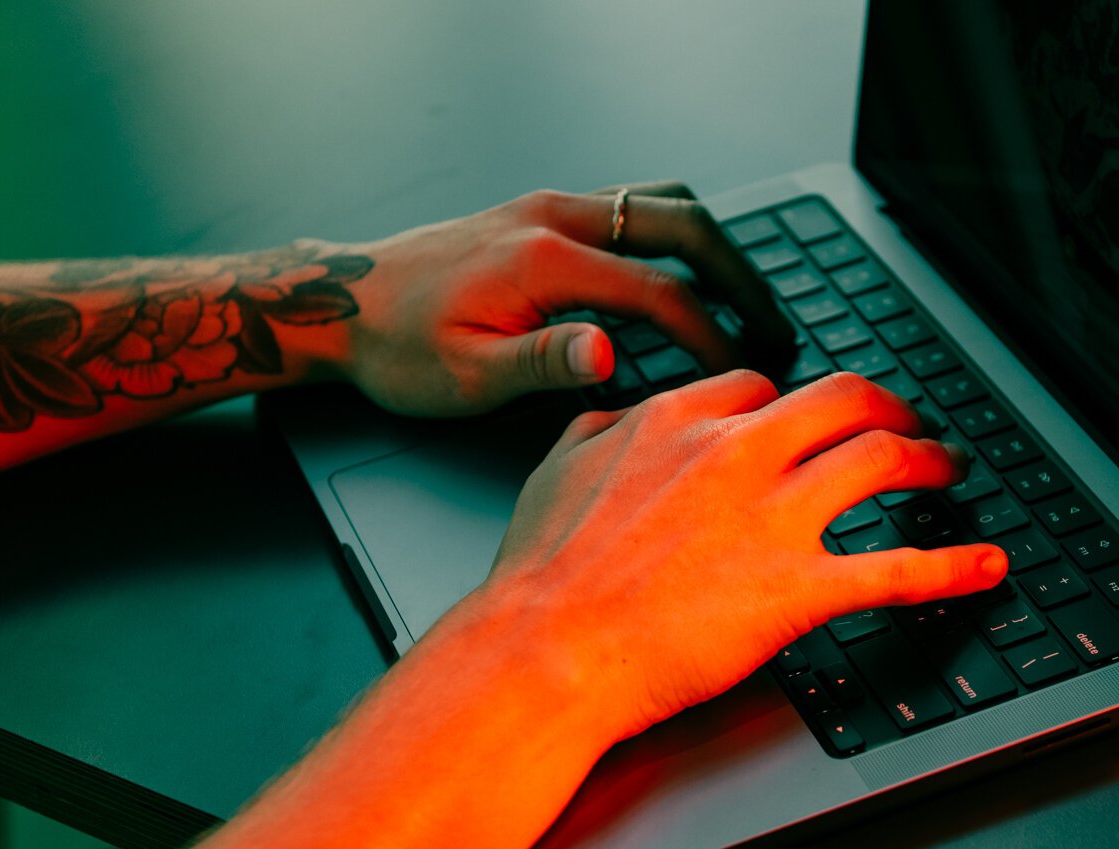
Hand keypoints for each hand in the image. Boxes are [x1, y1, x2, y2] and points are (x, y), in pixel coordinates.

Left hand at [339, 181, 793, 415]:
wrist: (342, 302)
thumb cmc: (400, 347)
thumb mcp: (466, 375)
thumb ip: (543, 362)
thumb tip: (610, 354)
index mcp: (543, 261)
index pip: (660, 293)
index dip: (713, 336)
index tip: (742, 373)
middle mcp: (556, 217)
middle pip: (683, 227)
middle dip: (741, 278)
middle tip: (777, 326)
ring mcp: (552, 206)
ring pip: (664, 203)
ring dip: (716, 248)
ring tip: (747, 300)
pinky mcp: (545, 211)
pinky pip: (635, 206)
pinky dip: (678, 236)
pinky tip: (690, 274)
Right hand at [461, 369, 1009, 746]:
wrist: (545, 649)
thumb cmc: (543, 576)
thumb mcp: (554, 473)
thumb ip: (592, 432)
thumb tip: (608, 416)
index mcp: (678, 421)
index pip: (760, 385)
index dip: (794, 404)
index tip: (808, 422)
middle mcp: (735, 451)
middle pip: (841, 399)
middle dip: (885, 406)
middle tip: (905, 423)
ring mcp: (772, 516)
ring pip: (880, 458)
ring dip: (928, 458)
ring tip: (948, 469)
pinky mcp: (797, 587)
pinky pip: (895, 568)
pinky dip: (954, 565)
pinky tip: (986, 566)